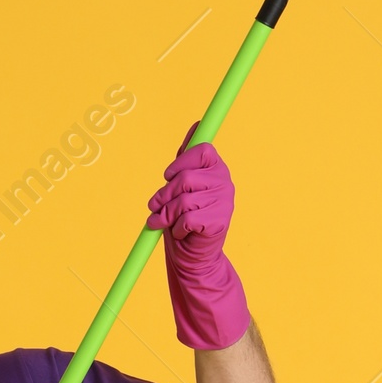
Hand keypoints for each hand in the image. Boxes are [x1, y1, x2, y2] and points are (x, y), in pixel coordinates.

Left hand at [146, 135, 250, 351]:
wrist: (193, 258)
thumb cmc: (183, 219)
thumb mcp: (182, 186)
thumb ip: (187, 158)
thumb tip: (197, 124)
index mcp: (216, 169)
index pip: (201, 150)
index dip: (180, 163)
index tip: (168, 175)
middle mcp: (224, 182)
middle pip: (185, 178)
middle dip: (164, 196)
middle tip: (157, 209)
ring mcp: (224, 202)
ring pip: (183, 200)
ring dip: (168, 215)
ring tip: (169, 224)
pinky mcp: (220, 221)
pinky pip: (187, 219)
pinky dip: (177, 229)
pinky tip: (183, 234)